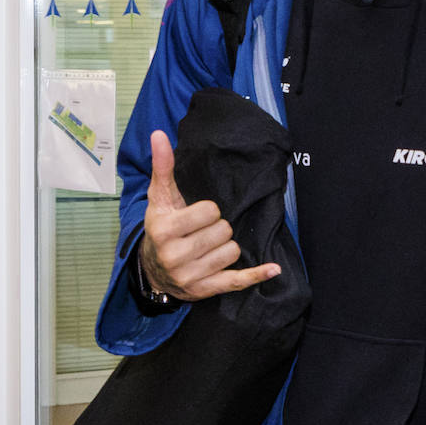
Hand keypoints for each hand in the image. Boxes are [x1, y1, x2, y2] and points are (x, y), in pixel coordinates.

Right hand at [140, 130, 280, 300]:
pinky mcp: (205, 290)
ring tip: (209, 246)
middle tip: (203, 231)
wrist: (152, 269)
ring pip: (232, 251)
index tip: (199, 213)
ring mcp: (191, 276)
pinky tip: (273, 269)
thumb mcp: (159, 198)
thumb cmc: (161, 227)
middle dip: (218, 228)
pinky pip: (237, 281)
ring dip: (226, 246)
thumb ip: (163, 166)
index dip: (209, 210)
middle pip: (224, 231)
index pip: (210, 212)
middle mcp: (175, 256)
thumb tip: (159, 134)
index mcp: (165, 230)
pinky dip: (257, 274)